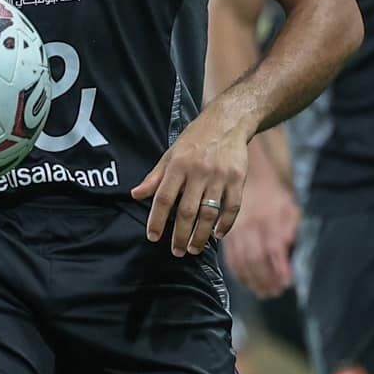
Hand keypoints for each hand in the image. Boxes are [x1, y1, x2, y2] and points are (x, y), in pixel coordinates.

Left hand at [132, 103, 249, 255]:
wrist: (228, 122)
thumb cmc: (196, 139)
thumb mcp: (171, 154)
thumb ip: (155, 177)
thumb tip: (136, 195)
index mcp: (178, 165)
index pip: (164, 198)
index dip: (157, 219)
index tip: (153, 237)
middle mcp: (198, 172)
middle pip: (186, 211)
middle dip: (180, 235)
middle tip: (176, 251)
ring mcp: (220, 176)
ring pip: (209, 213)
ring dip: (201, 235)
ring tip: (193, 248)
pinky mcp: (237, 179)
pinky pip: (232, 207)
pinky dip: (225, 224)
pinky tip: (218, 235)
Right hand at [224, 159, 298, 296]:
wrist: (252, 178)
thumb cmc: (276, 197)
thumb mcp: (290, 209)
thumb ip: (290, 231)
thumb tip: (287, 252)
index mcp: (269, 219)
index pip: (274, 249)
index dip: (280, 269)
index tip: (287, 284)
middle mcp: (250, 227)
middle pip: (255, 259)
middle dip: (265, 280)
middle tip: (275, 293)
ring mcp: (236, 231)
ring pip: (241, 261)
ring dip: (252, 281)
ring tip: (264, 293)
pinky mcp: (227, 235)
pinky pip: (230, 258)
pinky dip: (239, 274)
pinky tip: (248, 282)